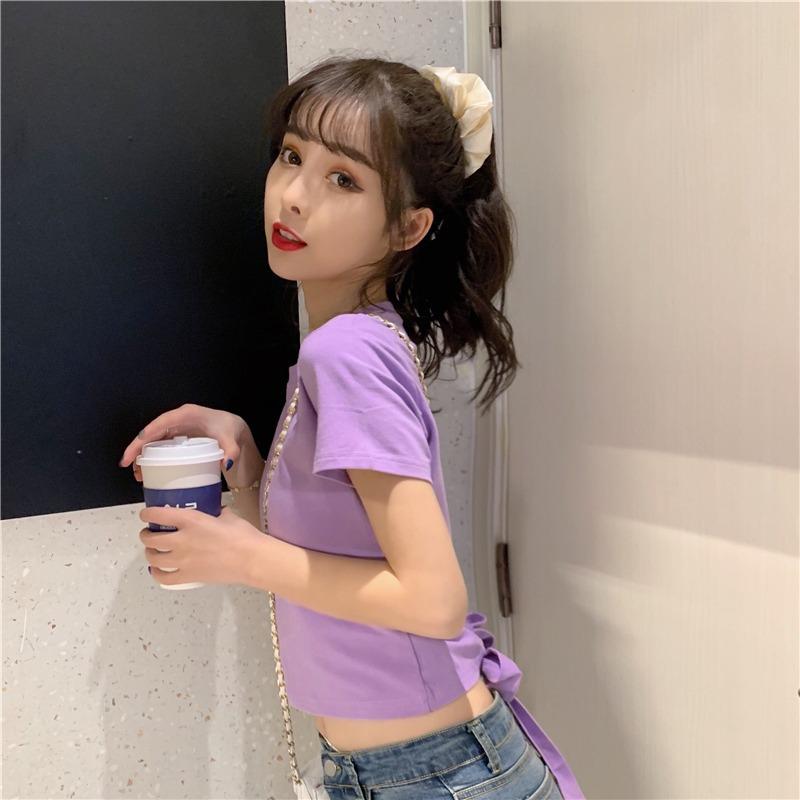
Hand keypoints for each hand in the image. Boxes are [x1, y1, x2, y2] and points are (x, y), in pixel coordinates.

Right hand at [119, 403, 263, 487]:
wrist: (234, 428)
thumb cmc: (230, 430)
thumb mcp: (232, 439)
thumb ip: (231, 450)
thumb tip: (227, 463)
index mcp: (187, 414)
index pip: (161, 423)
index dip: (145, 436)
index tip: (133, 451)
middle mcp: (177, 419)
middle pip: (151, 432)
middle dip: (137, 448)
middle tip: (129, 467)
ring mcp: (176, 428)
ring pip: (153, 440)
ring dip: (142, 455)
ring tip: (138, 474)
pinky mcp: (176, 436)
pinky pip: (159, 445)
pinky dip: (151, 457)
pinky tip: (148, 471)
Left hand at [139, 504, 264, 586]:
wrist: (252, 560)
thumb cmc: (243, 535)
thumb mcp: (229, 516)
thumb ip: (217, 512)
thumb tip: (214, 511)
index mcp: (191, 521)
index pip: (159, 515)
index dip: (147, 513)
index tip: (146, 514)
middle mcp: (181, 540)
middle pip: (151, 539)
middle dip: (146, 535)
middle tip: (149, 533)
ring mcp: (183, 560)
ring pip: (153, 558)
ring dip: (149, 553)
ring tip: (153, 550)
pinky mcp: (188, 576)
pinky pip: (164, 578)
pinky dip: (157, 573)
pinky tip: (158, 570)